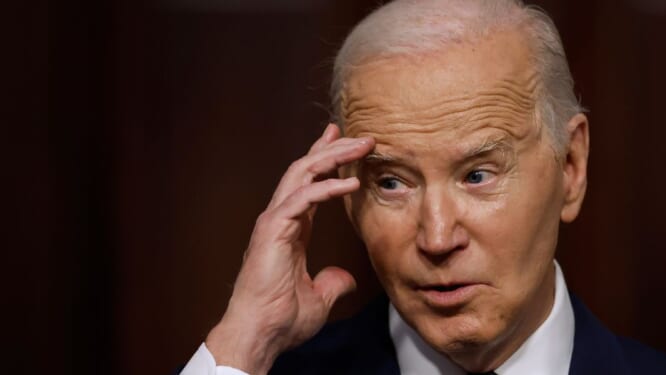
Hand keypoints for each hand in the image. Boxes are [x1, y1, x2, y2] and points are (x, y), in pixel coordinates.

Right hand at [205, 124, 373, 374]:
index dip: (325, 160)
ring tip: (360, 146)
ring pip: (302, 174)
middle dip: (333, 149)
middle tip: (361, 136)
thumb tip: (346, 279)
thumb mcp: (319, 298)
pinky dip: (326, 188)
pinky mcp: (273, 230)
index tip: (342, 141)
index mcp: (290, 229)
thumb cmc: (281, 319)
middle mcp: (281, 218)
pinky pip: (302, 199)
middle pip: (306, 170)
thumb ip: (333, 283)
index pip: (309, 184)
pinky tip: (351, 183)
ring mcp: (275, 221)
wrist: (260, 334)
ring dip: (332, 156)